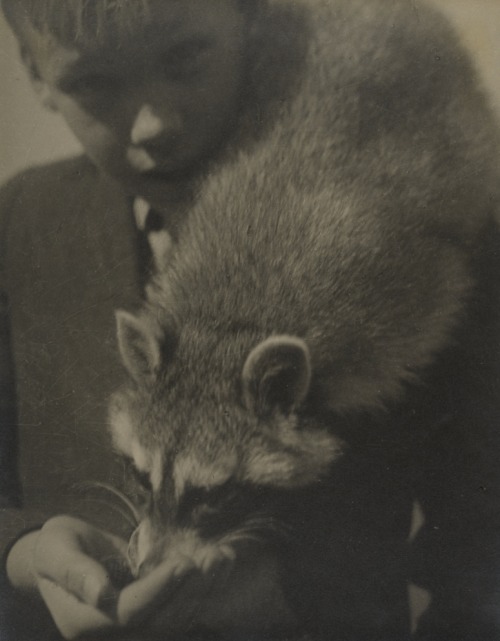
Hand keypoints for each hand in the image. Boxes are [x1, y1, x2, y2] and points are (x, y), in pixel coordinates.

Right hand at [8, 515, 293, 638]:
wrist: (59, 554)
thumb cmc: (56, 548)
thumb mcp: (56, 551)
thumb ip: (75, 572)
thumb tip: (101, 594)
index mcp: (83, 621)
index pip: (129, 612)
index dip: (158, 589)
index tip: (183, 561)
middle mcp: (111, 632)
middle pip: (161, 621)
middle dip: (191, 590)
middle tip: (215, 557)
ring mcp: (132, 626)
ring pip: (176, 618)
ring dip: (204, 590)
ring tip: (224, 557)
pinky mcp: (150, 613)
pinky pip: (180, 608)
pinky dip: (203, 588)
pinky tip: (222, 562)